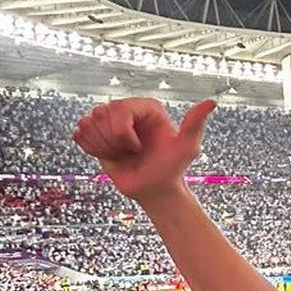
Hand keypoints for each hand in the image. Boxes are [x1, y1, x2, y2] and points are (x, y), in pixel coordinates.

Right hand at [73, 97, 216, 202]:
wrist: (154, 189)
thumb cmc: (172, 169)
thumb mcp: (187, 147)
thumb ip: (195, 124)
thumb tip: (211, 102)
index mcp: (147, 108)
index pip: (118, 108)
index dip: (122, 132)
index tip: (137, 147)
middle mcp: (127, 109)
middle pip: (100, 113)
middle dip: (112, 140)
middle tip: (130, 152)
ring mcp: (110, 121)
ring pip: (88, 122)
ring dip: (102, 145)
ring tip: (121, 154)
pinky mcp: (96, 134)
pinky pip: (79, 134)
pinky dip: (91, 148)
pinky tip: (108, 155)